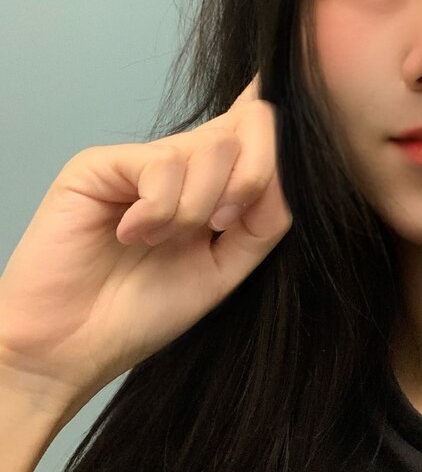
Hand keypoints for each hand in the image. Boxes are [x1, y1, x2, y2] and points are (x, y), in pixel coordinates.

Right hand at [0, 73, 291, 425]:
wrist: (73, 346)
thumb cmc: (142, 313)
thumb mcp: (224, 269)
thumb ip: (263, 221)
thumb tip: (292, 171)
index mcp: (215, 186)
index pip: (257, 131)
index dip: (281, 126)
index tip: (299, 126)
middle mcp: (182, 164)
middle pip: (252, 126)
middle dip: (254, 179)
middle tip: (220, 228)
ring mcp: (142, 161)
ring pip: (213, 148)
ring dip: (199, 209)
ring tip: (160, 243)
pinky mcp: (101, 164)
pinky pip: (163, 165)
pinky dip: (159, 211)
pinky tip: (130, 235)